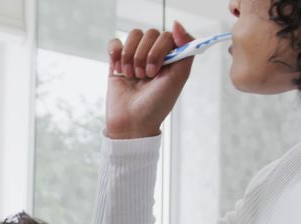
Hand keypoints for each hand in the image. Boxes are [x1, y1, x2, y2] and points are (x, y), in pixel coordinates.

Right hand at [105, 21, 194, 138]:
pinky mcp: (116, 62)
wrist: (132, 122)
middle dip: (145, 56)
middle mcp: (153, 54)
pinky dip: (116, 53)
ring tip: (132, 76)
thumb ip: (186, 50)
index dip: (160, 49)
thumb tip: (176, 24)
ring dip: (131, 56)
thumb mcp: (179, 77)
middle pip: (149, 34)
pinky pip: (114, 43)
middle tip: (145, 76)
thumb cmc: (157, 104)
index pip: (167, 35)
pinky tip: (119, 69)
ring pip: (133, 36)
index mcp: (170, 57)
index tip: (158, 69)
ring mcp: (134, 57)